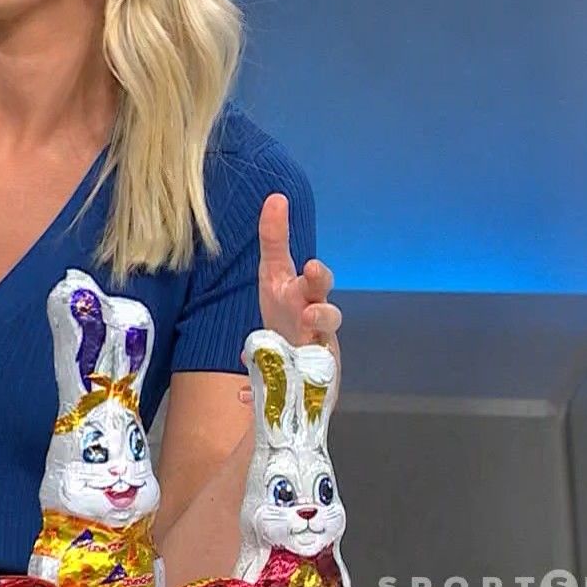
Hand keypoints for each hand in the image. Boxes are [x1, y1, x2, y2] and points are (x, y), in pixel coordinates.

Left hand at [237, 194, 340, 406]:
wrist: (297, 382)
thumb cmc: (282, 330)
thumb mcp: (269, 287)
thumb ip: (269, 251)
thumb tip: (275, 198)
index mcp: (284, 287)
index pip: (279, 253)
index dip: (276, 228)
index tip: (276, 200)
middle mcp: (306, 306)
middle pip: (319, 286)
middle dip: (320, 276)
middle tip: (314, 268)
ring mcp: (318, 336)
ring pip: (328, 320)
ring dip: (321, 316)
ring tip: (309, 317)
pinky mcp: (324, 365)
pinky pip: (314, 367)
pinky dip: (294, 374)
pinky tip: (257, 388)